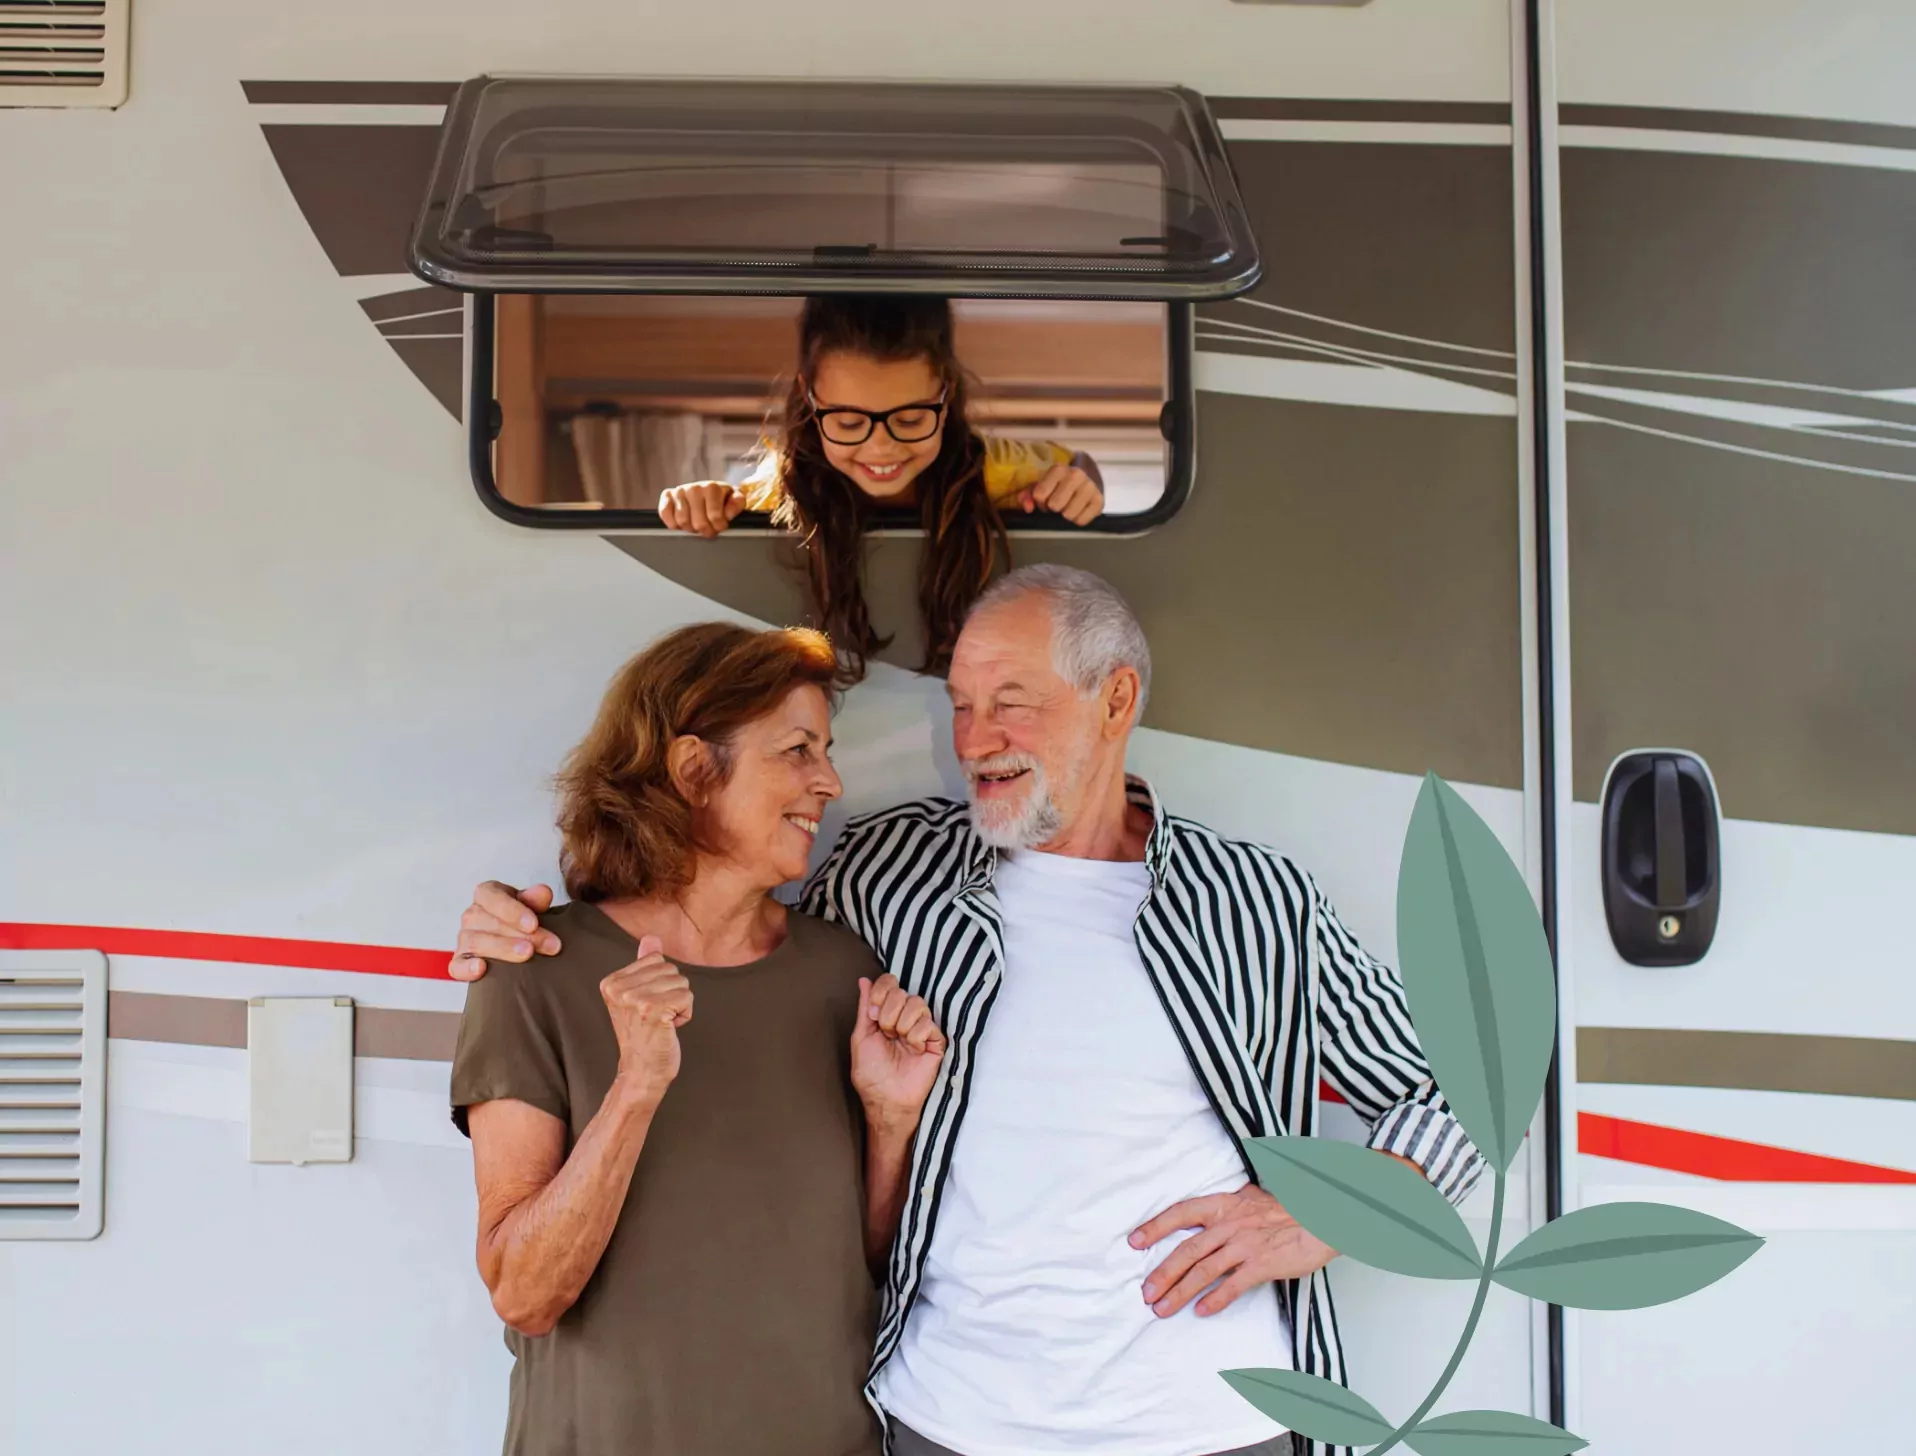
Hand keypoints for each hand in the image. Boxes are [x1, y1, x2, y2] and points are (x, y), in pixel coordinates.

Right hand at [450, 881, 560, 981]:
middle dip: (521, 934)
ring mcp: (464, 939)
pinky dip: (467, 968)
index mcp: (486, 895)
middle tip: (547, 944)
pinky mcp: (460, 962)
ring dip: (504, 949)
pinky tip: (481, 968)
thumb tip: (543, 893)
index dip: (513, 911)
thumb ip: (535, 899)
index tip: (533, 924)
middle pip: (489, 922)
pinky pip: (457, 966)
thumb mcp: (531, 905)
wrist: (516, 941)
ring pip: (476, 942)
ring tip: (527, 954)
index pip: (493, 897)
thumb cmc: (521, 920)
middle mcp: (472, 915)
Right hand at [600, 935, 692, 1103]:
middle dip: (672, 993)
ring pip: (681, 983)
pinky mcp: (653, 1010)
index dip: (661, 983)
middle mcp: (619, 989)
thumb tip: (651, 938)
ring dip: (679, 1004)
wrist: (642, 1071)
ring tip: (661, 1023)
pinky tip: (669, 1028)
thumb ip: (644, 965)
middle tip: (656, 1017)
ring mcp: (635, 999)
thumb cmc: (644, 1034)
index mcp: (611, 982)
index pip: (656, 959)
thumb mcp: (639, 997)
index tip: (648, 1007)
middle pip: (670, 969)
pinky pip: (687, 997)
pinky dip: (685, 1014)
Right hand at [658, 482, 746, 536]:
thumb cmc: (722, 498)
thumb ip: (737, 503)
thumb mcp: (735, 498)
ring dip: (691, 528)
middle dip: (706, 530)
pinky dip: (673, 523)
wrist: (707, 490)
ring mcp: (679, 491)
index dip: (719, 527)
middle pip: (698, 523)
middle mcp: (694, 487)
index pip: (715, 518)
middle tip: (709, 528)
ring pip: (682, 522)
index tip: (721, 526)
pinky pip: (665, 514)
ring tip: (697, 523)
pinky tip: (682, 522)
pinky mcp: (667, 495)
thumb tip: (730, 511)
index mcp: (712, 487)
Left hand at [849, 974, 946, 1131]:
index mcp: (886, 1013)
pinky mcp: (935, 1040)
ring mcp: (921, 1028)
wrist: (886, 1098)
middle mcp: (904, 1017)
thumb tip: (864, 981)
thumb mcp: (861, 1036)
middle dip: (888, 1014)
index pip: (890, 983)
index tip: (872, 1012)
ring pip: (917, 1003)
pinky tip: (913, 1050)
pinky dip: (915, 1037)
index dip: (881, 991)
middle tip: (886, 1034)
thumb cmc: (871, 1073)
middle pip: (901, 992)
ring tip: (899, 1042)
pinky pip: (928, 1024)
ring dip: (902, 1025)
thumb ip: (864, 1007)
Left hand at [1020, 463, 1102, 524]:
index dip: (1040, 502)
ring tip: (1068, 506)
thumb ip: (1028, 495)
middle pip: (1055, 505)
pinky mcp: (1099, 500)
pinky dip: (1077, 519)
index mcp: (1059, 469)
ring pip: (1069, 515)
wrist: (1088, 478)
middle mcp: (1076, 475)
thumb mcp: (1042, 485)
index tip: (1045, 499)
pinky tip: (1078, 510)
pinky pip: (1081, 521)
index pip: (1040, 494)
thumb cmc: (1060, 484)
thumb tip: (1028, 507)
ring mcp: (1090, 487)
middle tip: (1058, 503)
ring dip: (1066, 515)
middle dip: (1053, 508)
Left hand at [1131, 1182, 1335, 1318]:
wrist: (1323, 1217)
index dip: (1156, 1227)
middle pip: (1187, 1250)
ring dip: (1180, 1292)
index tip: (1135, 1241)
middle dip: (1163, 1273)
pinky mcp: (1262, 1264)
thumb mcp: (1253, 1198)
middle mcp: (1230, 1224)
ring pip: (1204, 1270)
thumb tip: (1217, 1206)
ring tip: (1163, 1308)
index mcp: (1224, 1205)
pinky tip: (1202, 1311)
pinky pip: (1233, 1285)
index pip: (1182, 1213)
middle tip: (1145, 1292)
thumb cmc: (1290, 1209)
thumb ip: (1231, 1205)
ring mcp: (1245, 1245)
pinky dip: (1216, 1300)